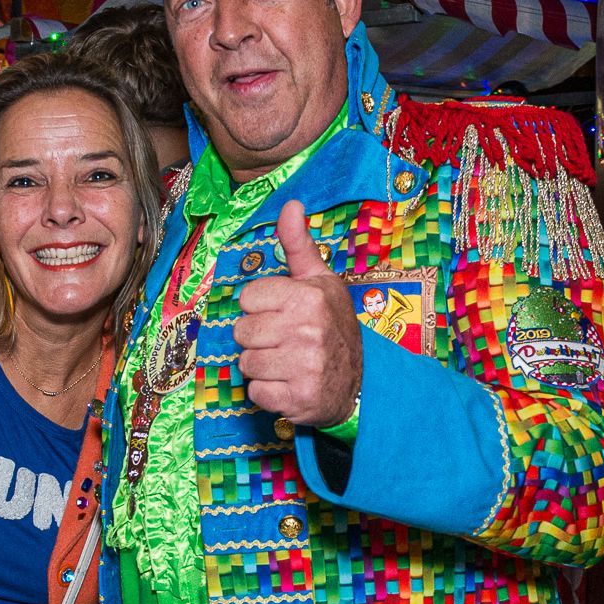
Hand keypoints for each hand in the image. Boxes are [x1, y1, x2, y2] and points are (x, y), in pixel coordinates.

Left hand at [233, 199, 361, 427]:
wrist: (361, 383)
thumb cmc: (333, 326)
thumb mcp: (320, 281)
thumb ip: (298, 245)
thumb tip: (291, 205)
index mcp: (308, 297)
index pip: (247, 298)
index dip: (260, 308)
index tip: (281, 314)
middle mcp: (307, 330)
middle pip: (242, 331)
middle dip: (257, 339)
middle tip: (283, 341)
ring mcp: (304, 366)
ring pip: (246, 363)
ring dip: (261, 367)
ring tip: (286, 363)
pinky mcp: (298, 399)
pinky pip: (256, 393)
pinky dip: (267, 393)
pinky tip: (288, 384)